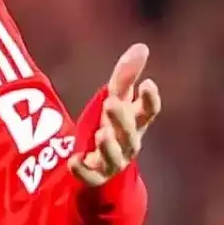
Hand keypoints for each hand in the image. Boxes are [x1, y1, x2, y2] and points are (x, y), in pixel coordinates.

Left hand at [69, 43, 160, 186]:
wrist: (104, 164)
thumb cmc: (113, 124)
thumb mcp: (117, 98)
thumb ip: (126, 75)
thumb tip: (141, 47)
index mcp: (136, 123)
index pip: (148, 112)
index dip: (149, 99)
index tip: (148, 83)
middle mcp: (128, 144)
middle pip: (129, 133)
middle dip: (122, 119)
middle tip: (111, 102)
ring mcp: (112, 162)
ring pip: (115, 157)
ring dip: (109, 147)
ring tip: (101, 134)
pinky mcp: (95, 175)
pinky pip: (91, 177)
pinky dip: (83, 171)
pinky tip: (74, 161)